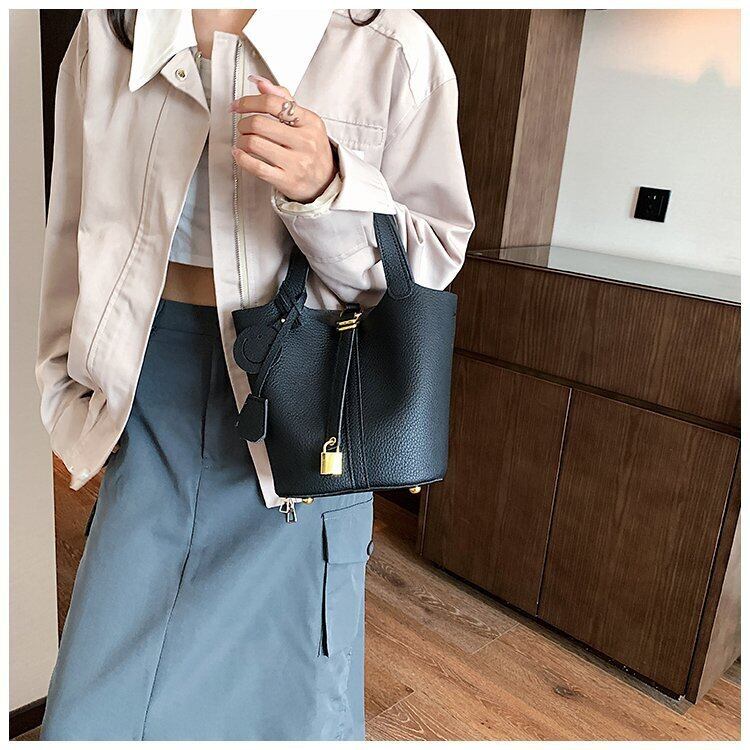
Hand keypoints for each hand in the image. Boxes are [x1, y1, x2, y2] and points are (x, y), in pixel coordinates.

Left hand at [230, 76, 336, 202]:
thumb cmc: (312, 150)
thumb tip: (259, 82)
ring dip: (241, 141)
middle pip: (259, 123)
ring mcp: (296, 163)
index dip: (249, 102)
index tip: (238, 106)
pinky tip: (240, 155)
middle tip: (242, 126)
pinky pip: (256, 167)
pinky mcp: (287, 180)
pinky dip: (241, 158)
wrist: (325, 182)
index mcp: (310, 121)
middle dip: (243, 123)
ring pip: (254, 144)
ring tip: (243, 141)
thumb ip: (283, 99)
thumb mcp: (305, 121)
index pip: (272, 103)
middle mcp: (305, 141)